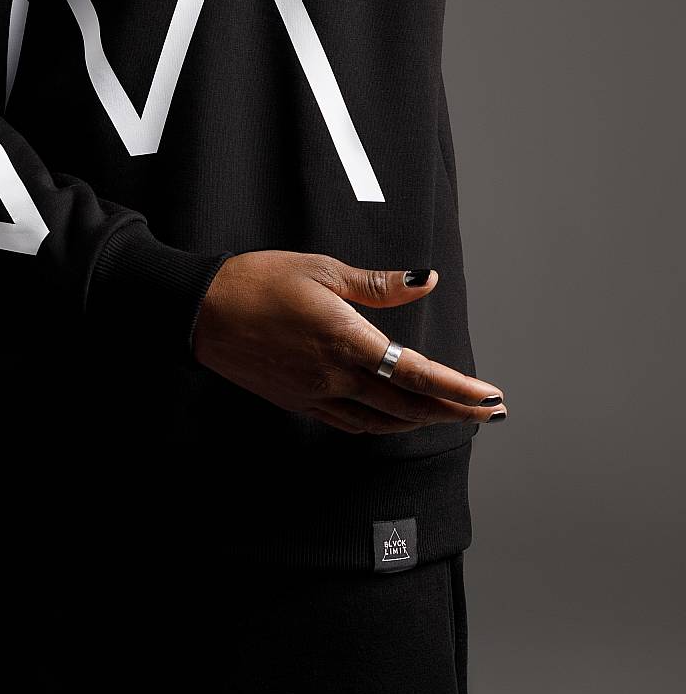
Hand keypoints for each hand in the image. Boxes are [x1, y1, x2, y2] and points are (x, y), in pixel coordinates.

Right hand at [190, 250, 507, 433]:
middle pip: (410, 407)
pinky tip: (396, 418)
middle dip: (456, 411)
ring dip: (424, 421)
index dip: (460, 389)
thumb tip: (425, 280)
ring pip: (385, 422)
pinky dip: (385, 424)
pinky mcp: (300, 403)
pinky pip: (354, 423)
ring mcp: (317, 395)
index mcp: (346, 340)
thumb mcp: (322, 270)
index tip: (491, 397)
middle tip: (490, 413)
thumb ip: (378, 284)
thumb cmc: (259, 281)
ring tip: (452, 415)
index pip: (417, 375)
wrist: (202, 311)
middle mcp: (336, 376)